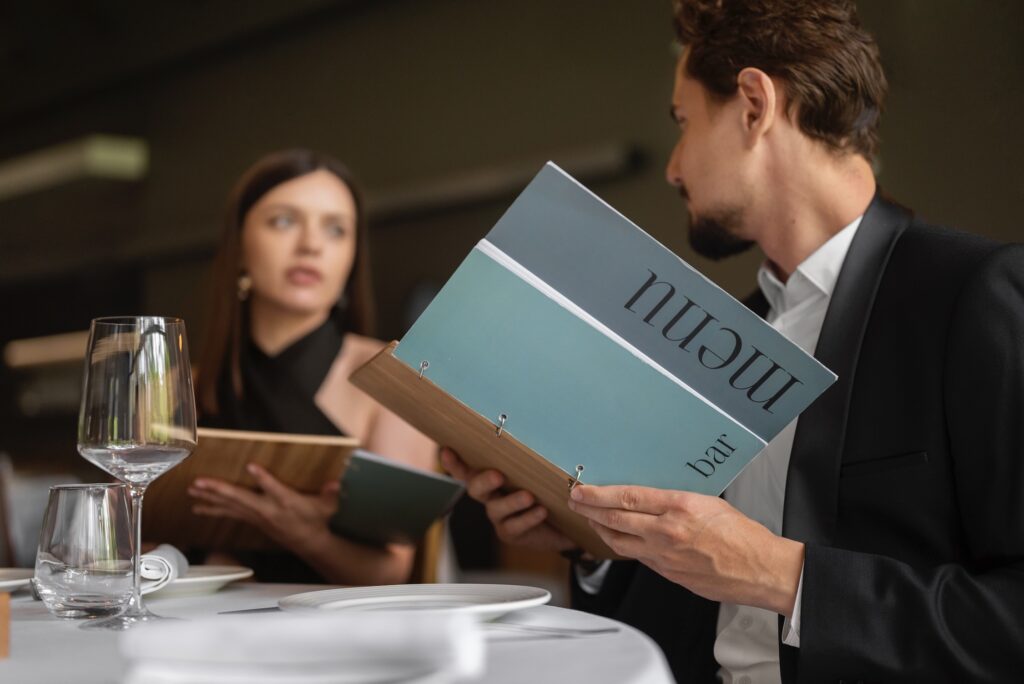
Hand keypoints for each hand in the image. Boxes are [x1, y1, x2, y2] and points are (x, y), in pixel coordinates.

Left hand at [188, 464, 338, 553]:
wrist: (310, 541)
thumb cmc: (317, 519)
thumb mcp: (328, 506)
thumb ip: (331, 495)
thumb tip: (335, 484)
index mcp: (287, 503)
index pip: (274, 489)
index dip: (263, 479)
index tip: (251, 466)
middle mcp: (268, 510)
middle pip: (240, 498)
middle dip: (219, 490)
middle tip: (199, 482)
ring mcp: (258, 516)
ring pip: (230, 506)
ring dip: (210, 498)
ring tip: (193, 490)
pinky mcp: (253, 519)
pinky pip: (229, 513)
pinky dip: (213, 508)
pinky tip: (199, 505)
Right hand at [440, 448, 575, 552]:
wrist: (563, 523)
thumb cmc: (549, 490)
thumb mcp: (544, 473)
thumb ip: (539, 462)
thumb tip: (547, 444)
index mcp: (493, 476)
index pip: (468, 468)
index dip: (455, 462)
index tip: (447, 450)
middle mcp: (490, 495)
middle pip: (475, 488)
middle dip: (483, 480)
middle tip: (498, 475)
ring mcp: (499, 516)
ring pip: (495, 508)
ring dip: (512, 501)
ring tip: (530, 497)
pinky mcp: (510, 533)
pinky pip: (514, 526)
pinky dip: (528, 518)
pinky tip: (541, 511)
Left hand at [568, 484, 803, 616]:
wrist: (760, 569)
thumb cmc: (742, 535)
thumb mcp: (708, 502)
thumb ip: (676, 501)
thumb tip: (652, 499)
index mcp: (679, 507)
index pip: (627, 497)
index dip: (598, 494)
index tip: (583, 489)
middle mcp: (666, 532)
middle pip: (615, 519)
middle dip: (589, 510)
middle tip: (576, 501)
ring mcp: (664, 556)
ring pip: (620, 542)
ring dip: (600, 529)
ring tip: (590, 519)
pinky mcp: (667, 574)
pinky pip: (637, 557)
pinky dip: (623, 545)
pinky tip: (619, 538)